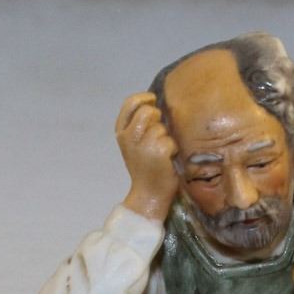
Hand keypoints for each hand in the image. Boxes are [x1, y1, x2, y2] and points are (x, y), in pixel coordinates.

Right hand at [115, 93, 178, 221]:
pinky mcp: (159, 152)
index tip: (152, 101)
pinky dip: (173, 150)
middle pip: (148, 111)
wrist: (149, 195)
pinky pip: (171, 141)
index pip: (129, 104)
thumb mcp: (134, 145)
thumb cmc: (145, 168)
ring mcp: (143, 145)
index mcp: (121, 133)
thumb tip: (154, 104)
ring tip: (162, 153)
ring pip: (161, 127)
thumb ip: (138, 125)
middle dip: (157, 118)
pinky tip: (168, 160)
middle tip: (160, 132)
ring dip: (166, 138)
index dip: (143, 98)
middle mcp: (129, 137)